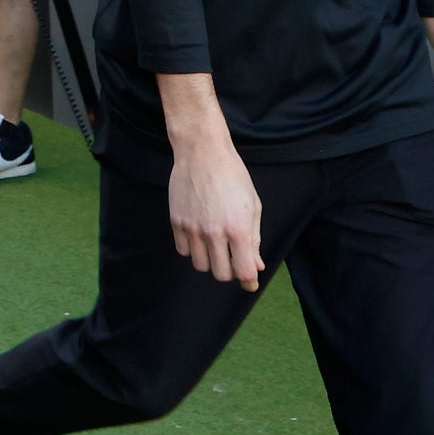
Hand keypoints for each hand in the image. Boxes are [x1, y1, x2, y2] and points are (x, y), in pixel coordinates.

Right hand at [169, 139, 265, 289]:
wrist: (202, 152)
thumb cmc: (232, 176)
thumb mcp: (252, 206)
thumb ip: (254, 240)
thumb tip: (256, 265)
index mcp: (238, 229)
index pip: (243, 272)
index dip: (249, 281)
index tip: (250, 282)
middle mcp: (214, 233)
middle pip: (221, 274)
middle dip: (230, 270)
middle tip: (232, 258)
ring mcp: (192, 228)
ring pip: (200, 265)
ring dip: (210, 261)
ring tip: (215, 246)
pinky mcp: (176, 221)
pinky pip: (183, 251)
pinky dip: (193, 249)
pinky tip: (199, 236)